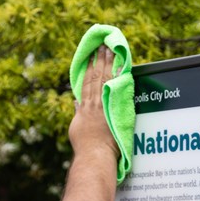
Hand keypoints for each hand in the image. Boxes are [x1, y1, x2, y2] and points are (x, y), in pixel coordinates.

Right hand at [68, 45, 119, 161]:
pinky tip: (122, 66)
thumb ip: (78, 114)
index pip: (86, 83)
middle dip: (100, 60)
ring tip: (111, 50)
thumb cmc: (85, 146)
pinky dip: (119, 76)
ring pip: (106, 79)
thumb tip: (77, 103)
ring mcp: (104, 105)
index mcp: (84, 107)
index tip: (91, 56)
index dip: (89, 68)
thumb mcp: (77, 128)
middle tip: (103, 46)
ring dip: (108, 63)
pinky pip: (116, 89)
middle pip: (96, 77)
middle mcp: (94, 103)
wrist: (95, 154)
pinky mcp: (113, 109)